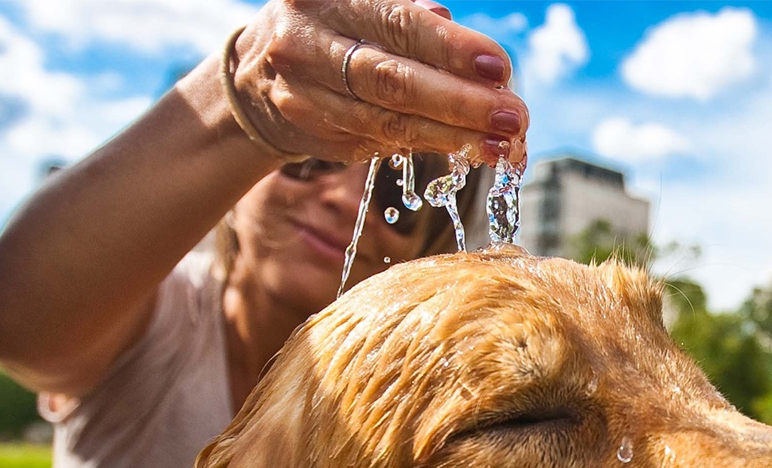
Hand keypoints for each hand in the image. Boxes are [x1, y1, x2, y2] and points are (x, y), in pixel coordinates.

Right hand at [228, 0, 527, 164]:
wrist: (259, 75)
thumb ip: (416, 23)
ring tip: (501, 144)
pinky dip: (430, 148)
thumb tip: (480, 62)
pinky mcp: (317, 135)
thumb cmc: (337, 31)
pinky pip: (382, 144)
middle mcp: (306, 44)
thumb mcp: (365, 8)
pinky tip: (468, 150)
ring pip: (389, 123)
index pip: (397, 24)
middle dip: (461, 102)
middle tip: (512, 117)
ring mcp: (305, 95)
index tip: (499, 68)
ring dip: (453, 137)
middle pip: (393, 81)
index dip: (450, 49)